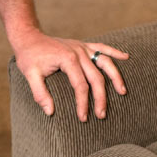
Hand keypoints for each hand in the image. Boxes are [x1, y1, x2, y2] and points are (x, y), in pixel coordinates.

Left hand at [13, 31, 128, 121]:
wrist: (29, 38)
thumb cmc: (29, 57)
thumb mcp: (30, 75)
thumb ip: (39, 94)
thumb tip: (50, 112)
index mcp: (67, 59)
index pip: (80, 85)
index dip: (83, 103)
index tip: (83, 118)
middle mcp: (78, 52)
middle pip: (96, 77)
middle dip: (101, 98)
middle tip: (102, 115)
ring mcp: (82, 47)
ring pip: (105, 62)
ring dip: (115, 77)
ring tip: (123, 92)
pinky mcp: (83, 45)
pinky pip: (103, 47)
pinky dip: (115, 52)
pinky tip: (127, 57)